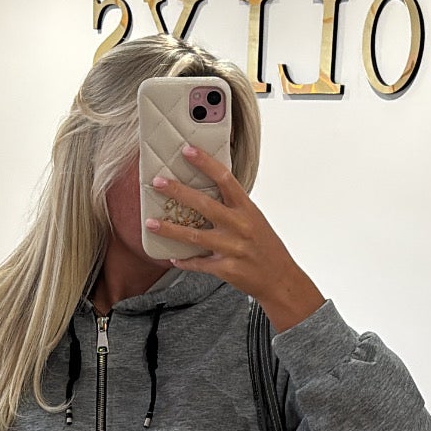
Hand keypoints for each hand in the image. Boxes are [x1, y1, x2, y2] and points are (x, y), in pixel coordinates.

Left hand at [149, 147, 325, 332]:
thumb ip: (233, 206)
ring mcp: (232, 249)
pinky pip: (198, 264)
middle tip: (158, 182)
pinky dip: (184, 261)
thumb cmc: (265, 246)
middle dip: (178, 192)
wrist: (280, 279)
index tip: (187, 151)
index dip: (205, 163)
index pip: (225, 179)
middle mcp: (240, 226)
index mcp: (247, 209)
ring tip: (150, 223)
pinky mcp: (226, 269)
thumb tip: (206, 188)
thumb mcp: (254, 219)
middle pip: (204, 205)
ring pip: (195, 237)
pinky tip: (171, 257)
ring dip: (170, 230)